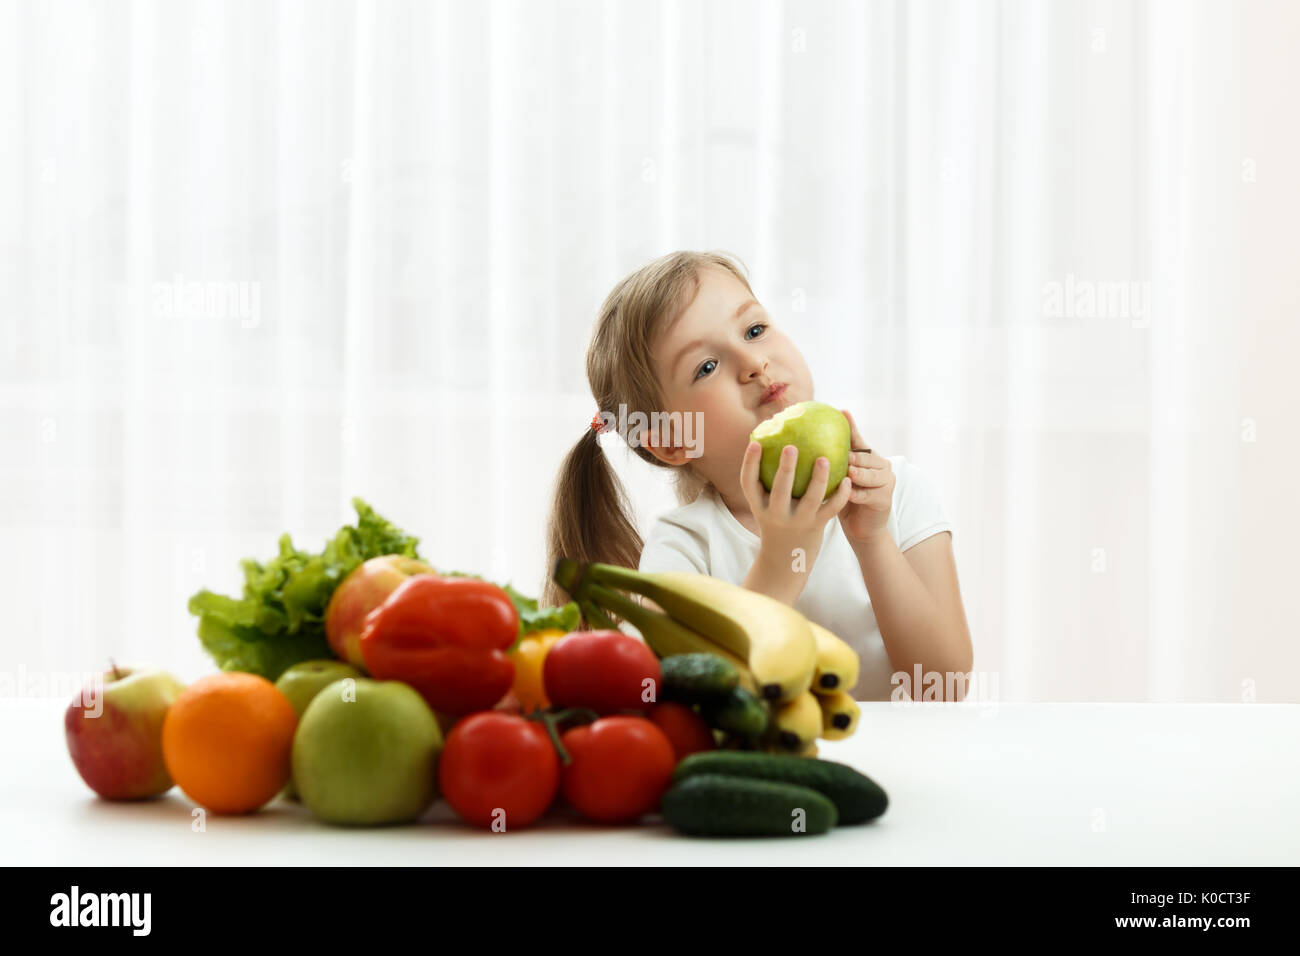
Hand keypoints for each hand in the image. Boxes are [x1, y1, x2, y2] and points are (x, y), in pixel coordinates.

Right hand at [739, 438, 852, 567]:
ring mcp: (798, 521)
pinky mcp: (816, 527)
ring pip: (810, 499)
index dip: (750, 463)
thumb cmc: (777, 521)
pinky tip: (846, 479)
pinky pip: (830, 508)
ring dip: (818, 479)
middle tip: (791, 447)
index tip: (755, 442)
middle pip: (779, 490)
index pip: (749, 483)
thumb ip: (766, 481)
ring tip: (823, 459)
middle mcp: (776, 514)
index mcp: (759, 506)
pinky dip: (840, 495)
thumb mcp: (765, 505)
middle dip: (785, 469)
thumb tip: (772, 442)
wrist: (787, 559)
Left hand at [839, 409, 894, 546]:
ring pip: (871, 474)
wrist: (862, 528)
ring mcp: (886, 482)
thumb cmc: (845, 501)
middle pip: (867, 456)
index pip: (858, 440)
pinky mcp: (886, 498)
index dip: (851, 426)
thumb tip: (801, 443)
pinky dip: (858, 494)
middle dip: (855, 455)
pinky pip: (870, 494)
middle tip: (844, 455)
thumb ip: (829, 463)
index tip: (842, 412)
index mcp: (868, 458)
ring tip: (849, 472)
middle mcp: (881, 466)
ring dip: (859, 473)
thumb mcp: (837, 479)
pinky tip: (848, 493)